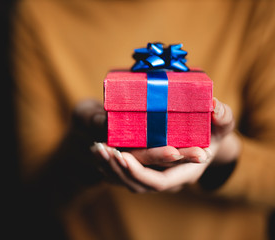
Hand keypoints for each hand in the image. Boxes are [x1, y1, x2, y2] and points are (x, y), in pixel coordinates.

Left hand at [90, 98, 240, 192]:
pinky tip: (97, 151)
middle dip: (117, 169)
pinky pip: (123, 175)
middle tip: (101, 149)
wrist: (206, 140)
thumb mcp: (222, 124)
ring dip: (108, 167)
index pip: (159, 182)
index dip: (140, 172)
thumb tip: (214, 107)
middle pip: (137, 185)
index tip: (122, 156)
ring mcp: (154, 176)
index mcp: (185, 173)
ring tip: (95, 148)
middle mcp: (166, 179)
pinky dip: (108, 165)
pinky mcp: (144, 169)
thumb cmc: (214, 131)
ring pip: (126, 181)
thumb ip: (222, 116)